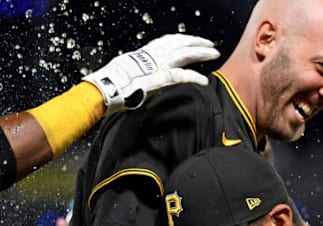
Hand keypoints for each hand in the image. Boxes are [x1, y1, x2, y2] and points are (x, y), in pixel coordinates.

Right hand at [83, 33, 219, 114]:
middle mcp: (154, 54)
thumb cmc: (113, 82)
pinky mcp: (162, 77)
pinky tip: (204, 80)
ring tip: (214, 54)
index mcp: (146, 53)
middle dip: (197, 43)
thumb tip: (141, 77)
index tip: (192, 40)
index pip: (169, 41)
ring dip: (201, 53)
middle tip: (211, 45)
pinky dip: (195, 77)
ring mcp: (159, 64)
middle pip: (180, 44)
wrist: (108, 87)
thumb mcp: (127, 71)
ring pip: (185, 54)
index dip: (183, 40)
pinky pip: (183, 76)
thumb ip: (139, 72)